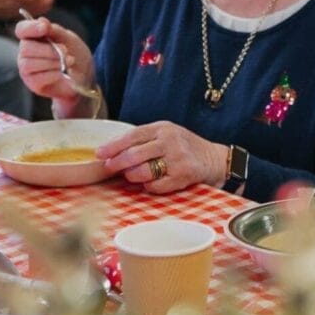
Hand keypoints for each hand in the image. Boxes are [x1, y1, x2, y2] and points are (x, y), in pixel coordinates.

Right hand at [0, 0, 53, 20]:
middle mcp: (15, 4)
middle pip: (35, 5)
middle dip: (46, 1)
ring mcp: (14, 11)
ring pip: (32, 11)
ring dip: (42, 6)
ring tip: (49, 2)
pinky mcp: (11, 15)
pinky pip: (26, 14)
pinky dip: (35, 11)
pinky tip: (39, 8)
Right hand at [15, 15, 93, 112]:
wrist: (86, 76)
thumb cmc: (75, 54)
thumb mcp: (69, 38)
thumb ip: (55, 30)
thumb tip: (41, 20)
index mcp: (33, 38)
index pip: (21, 29)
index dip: (30, 28)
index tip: (44, 28)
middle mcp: (26, 53)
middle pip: (26, 48)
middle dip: (48, 49)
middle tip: (65, 50)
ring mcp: (27, 69)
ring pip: (29, 64)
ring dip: (52, 62)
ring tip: (69, 61)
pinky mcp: (33, 83)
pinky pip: (37, 77)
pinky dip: (53, 73)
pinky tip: (62, 72)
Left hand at [96, 121, 229, 193]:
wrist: (215, 159)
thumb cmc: (185, 148)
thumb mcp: (167, 135)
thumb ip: (144, 141)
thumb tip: (112, 153)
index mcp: (163, 128)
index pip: (133, 136)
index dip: (113, 146)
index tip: (99, 154)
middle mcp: (170, 141)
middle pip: (134, 154)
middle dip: (117, 164)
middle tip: (110, 168)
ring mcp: (177, 159)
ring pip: (142, 172)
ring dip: (133, 176)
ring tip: (134, 175)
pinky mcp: (183, 175)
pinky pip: (154, 186)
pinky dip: (148, 187)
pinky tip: (151, 183)